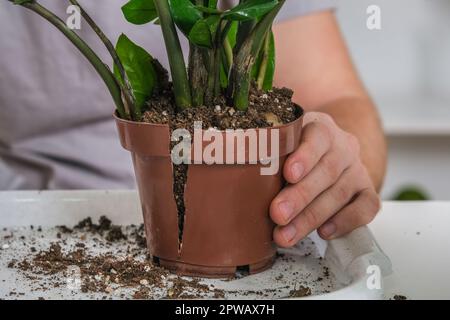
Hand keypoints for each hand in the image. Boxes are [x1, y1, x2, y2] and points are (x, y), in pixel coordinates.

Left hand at [270, 112, 379, 246]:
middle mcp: (343, 147)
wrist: (331, 151)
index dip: (305, 156)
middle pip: (327, 171)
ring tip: (286, 234)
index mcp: (321, 128)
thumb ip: (269, 151)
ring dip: (311, 217)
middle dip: (300, 196)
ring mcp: (357, 169)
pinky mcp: (366, 191)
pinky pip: (366, 207)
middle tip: (278, 214)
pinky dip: (345, 222)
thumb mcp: (283, 142)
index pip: (318, 137)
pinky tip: (324, 232)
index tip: (288, 174)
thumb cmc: (296, 151)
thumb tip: (237, 173)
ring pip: (340, 193)